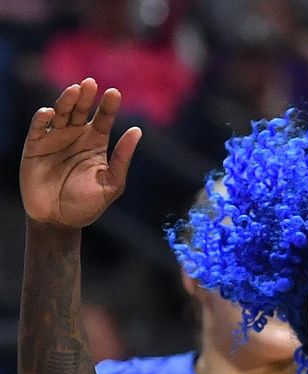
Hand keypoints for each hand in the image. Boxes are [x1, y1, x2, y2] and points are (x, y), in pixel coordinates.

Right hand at [20, 78, 141, 229]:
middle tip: (91, 83)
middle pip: (81, 110)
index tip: (115, 93)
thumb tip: (137, 131)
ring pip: (61, 113)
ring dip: (66, 101)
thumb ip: (122, 158)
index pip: (104, 119)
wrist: (59, 220)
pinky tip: (50, 113)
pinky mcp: (35, 146)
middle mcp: (76, 136)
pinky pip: (38, 128)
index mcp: (96, 144)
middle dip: (86, 96)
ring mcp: (55, 139)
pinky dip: (43, 119)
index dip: (108, 106)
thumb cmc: (87, 204)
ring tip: (75, 90)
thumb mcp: (111, 184)